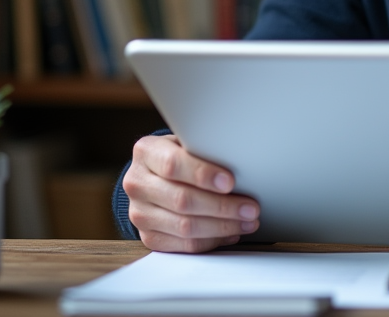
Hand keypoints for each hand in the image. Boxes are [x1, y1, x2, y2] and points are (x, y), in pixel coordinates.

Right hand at [122, 134, 260, 252]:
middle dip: (222, 206)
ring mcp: (140, 213)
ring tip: (247, 222)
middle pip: (182, 200)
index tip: (231, 182)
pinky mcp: (148, 236)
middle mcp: (137, 183)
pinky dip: (212, 241)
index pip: (173, 164)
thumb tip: (241, 161)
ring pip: (185, 227)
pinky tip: (231, 232)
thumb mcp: (187, 142)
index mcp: (146, 152)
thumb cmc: (180, 155)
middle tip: (251, 208)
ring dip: (222, 227)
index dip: (203, 174)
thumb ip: (204, 149)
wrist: (154, 176)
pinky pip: (184, 245)